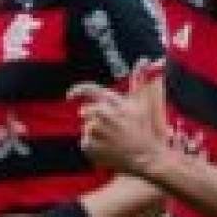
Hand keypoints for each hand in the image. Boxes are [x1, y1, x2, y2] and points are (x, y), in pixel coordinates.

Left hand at [70, 60, 168, 178]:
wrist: (147, 157)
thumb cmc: (145, 129)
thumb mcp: (143, 103)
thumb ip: (140, 79)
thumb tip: (144, 58)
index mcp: (118, 104)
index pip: (92, 91)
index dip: (79, 90)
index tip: (69, 95)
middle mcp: (106, 116)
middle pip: (87, 112)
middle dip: (95, 120)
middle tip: (111, 131)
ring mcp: (97, 133)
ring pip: (86, 128)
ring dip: (95, 133)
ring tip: (113, 141)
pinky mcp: (91, 148)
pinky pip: (84, 143)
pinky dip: (93, 147)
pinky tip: (108, 150)